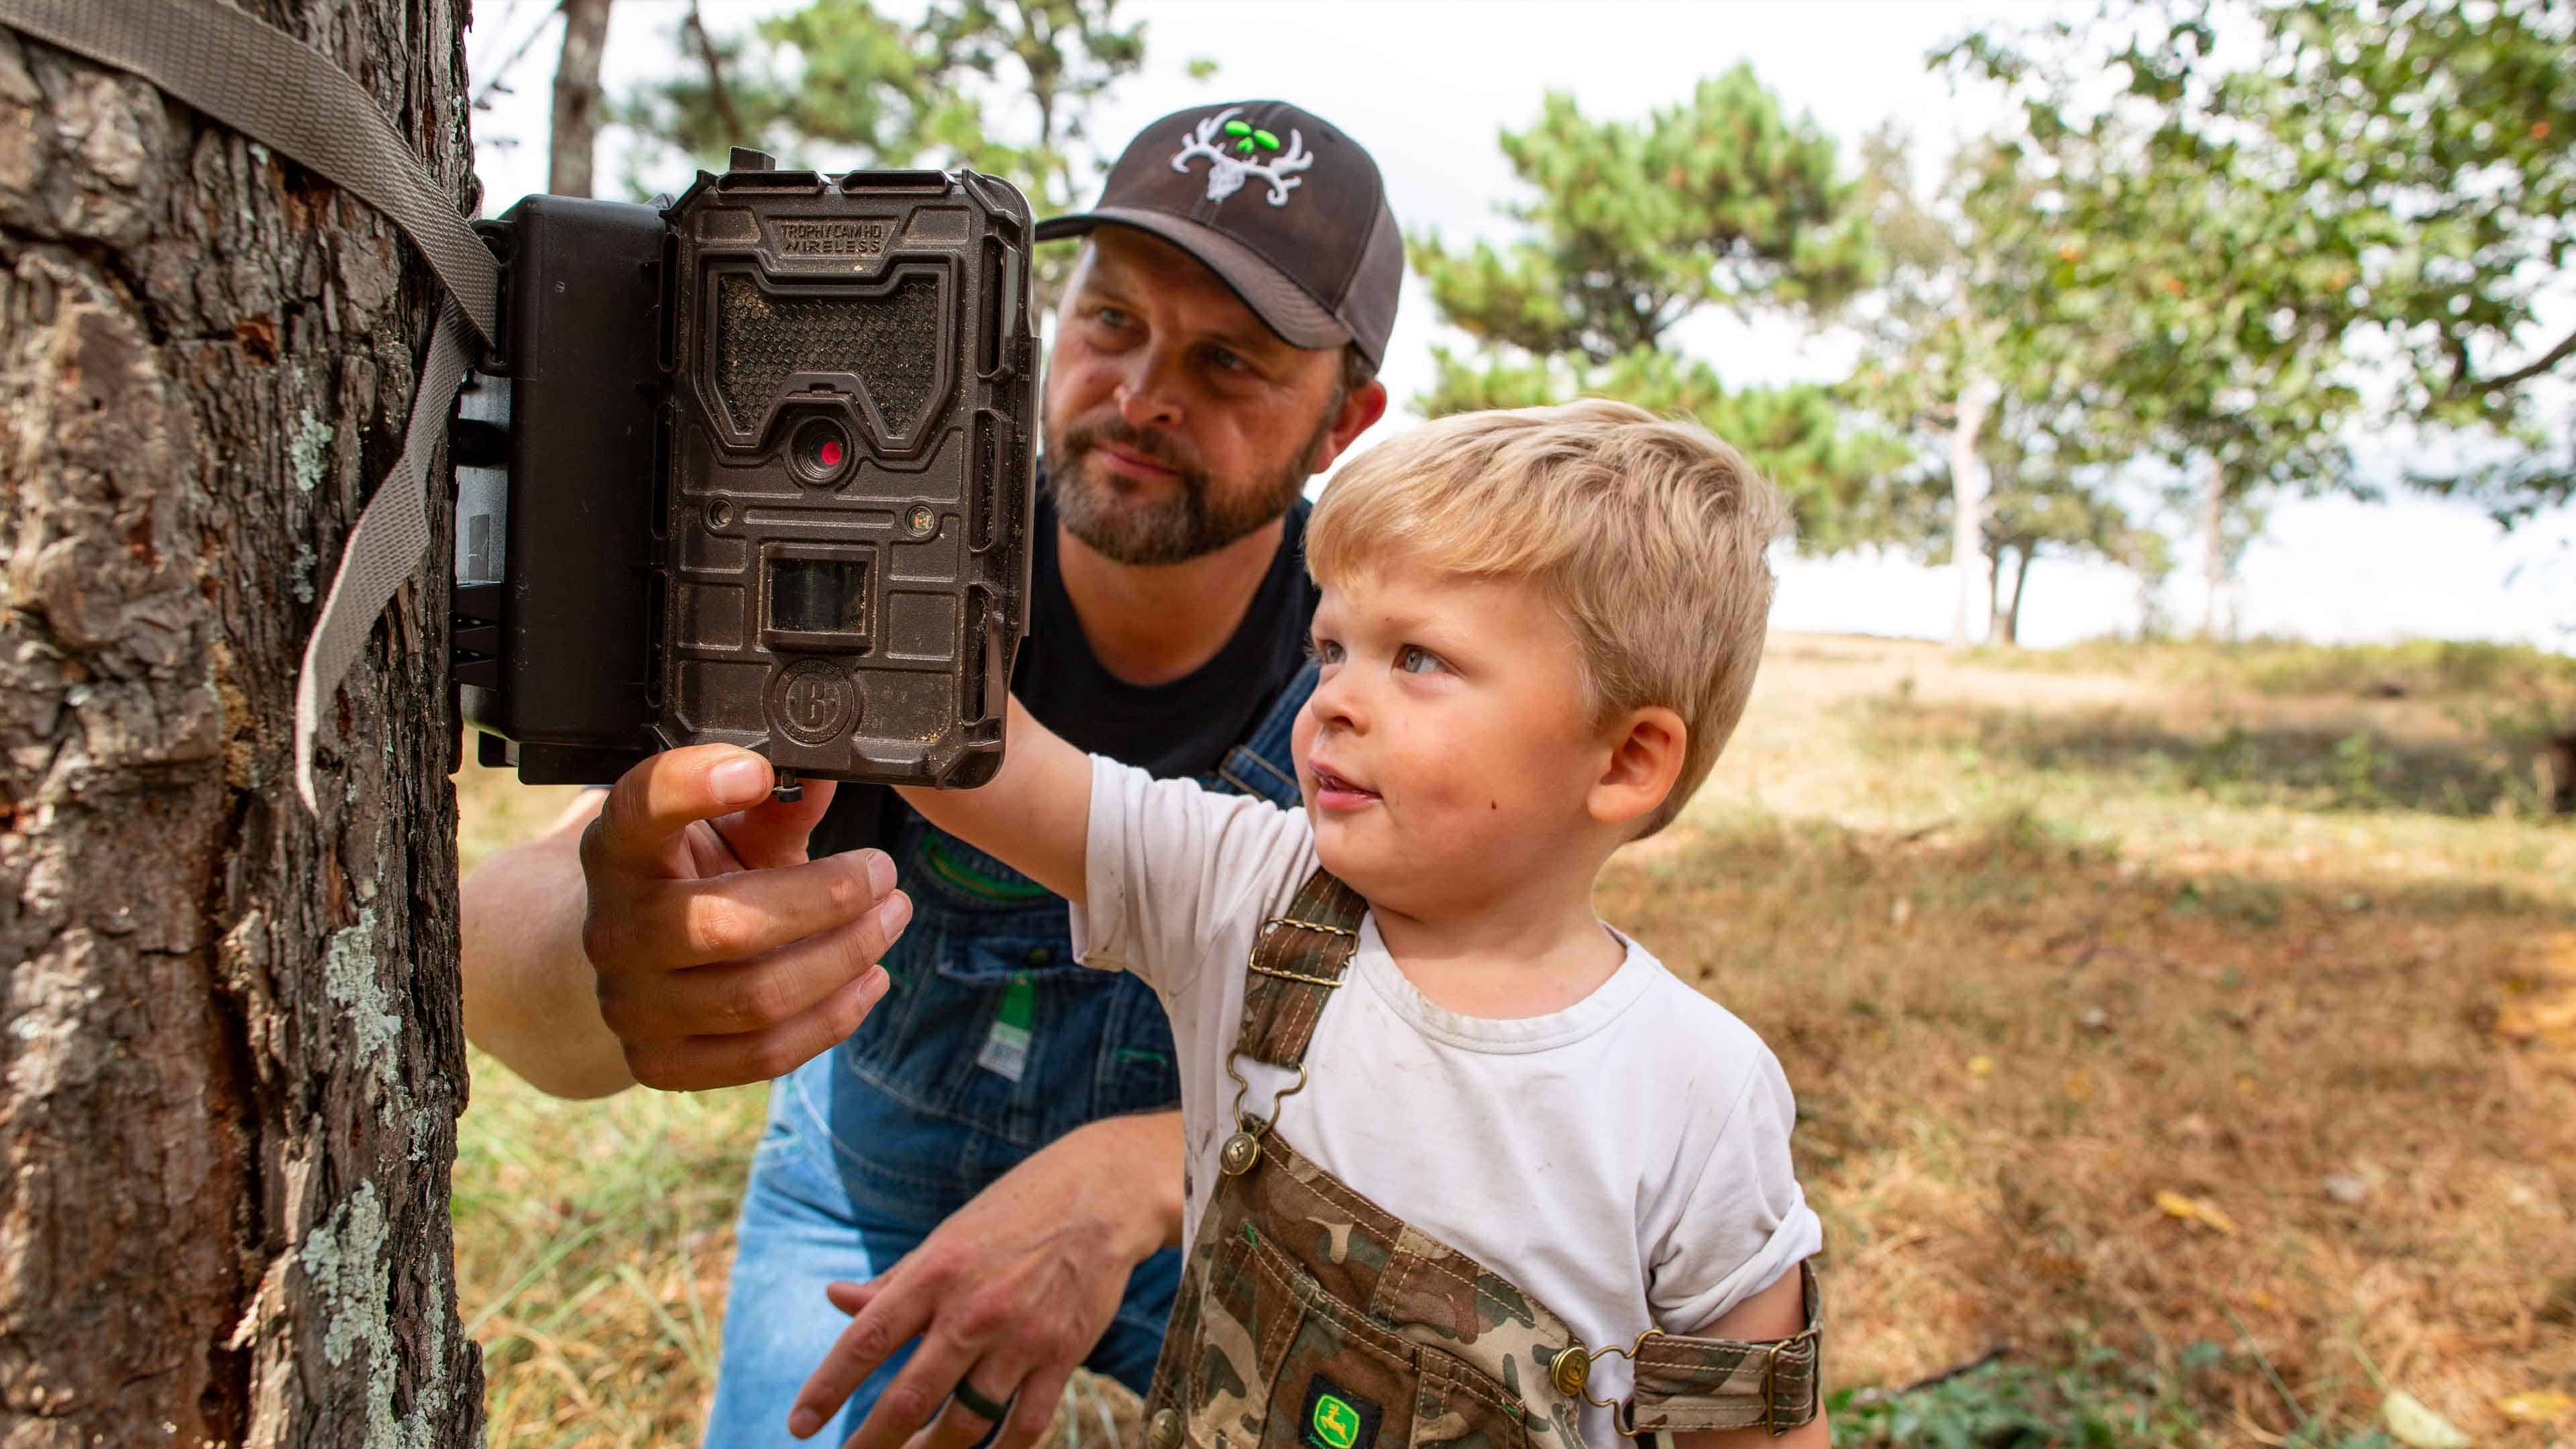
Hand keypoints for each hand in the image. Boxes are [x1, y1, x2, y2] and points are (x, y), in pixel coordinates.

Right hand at [578, 744, 911, 1089]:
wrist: (640, 960)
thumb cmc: (697, 876)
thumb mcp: (730, 829)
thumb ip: (778, 803)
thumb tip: (831, 771)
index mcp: (619, 850)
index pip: (637, 809)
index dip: (693, 786)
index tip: (760, 770)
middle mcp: (612, 930)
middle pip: (726, 925)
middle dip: (827, 899)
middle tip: (883, 872)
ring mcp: (630, 1006)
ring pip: (756, 998)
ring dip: (845, 957)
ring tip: (892, 917)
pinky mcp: (660, 1062)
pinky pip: (763, 1054)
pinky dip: (833, 1017)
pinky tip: (870, 979)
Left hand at [787, 1111, 1185, 1448]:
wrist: (1103, 1194)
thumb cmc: (1015, 1211)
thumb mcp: (948, 1235)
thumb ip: (894, 1279)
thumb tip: (837, 1299)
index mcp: (935, 1272)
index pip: (866, 1341)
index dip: (826, 1388)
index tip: (799, 1424)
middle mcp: (973, 1309)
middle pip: (910, 1398)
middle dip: (871, 1442)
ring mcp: (1021, 1337)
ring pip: (965, 1423)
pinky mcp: (1063, 1354)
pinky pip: (1025, 1425)